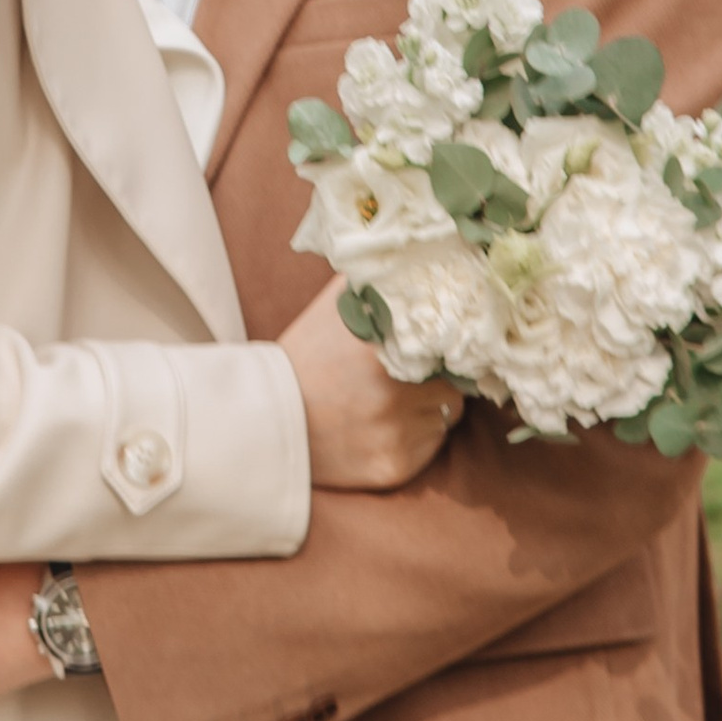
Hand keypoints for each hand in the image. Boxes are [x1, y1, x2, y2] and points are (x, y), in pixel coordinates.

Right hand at [279, 286, 462, 490]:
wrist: (266, 419)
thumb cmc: (308, 355)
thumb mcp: (338, 304)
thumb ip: (383, 279)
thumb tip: (428, 254)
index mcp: (381, 344)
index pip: (451, 340)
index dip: (445, 342)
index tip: (435, 343)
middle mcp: (394, 391)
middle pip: (455, 380)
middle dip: (437, 376)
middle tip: (407, 374)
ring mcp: (396, 432)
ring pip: (446, 413)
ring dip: (428, 406)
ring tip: (389, 400)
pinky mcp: (396, 466)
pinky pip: (431, 444)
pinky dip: (416, 436)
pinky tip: (382, 426)